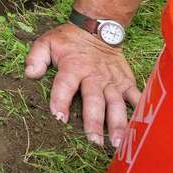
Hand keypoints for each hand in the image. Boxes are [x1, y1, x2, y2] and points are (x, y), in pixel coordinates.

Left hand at [25, 22, 140, 147]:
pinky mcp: (126, 82)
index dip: (61, 101)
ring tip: (117, 143)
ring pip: (116, 104)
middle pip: (94, 100)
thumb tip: (30, 74)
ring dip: (118, 124)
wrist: (98, 28)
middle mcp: (94, 76)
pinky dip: (140, 111)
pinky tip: (143, 128)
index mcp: (73, 67)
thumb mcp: (47, 42)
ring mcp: (112, 80)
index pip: (65, 85)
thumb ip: (36, 57)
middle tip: (94, 141)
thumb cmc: (69, 40)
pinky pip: (136, 97)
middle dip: (94, 122)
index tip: (59, 119)